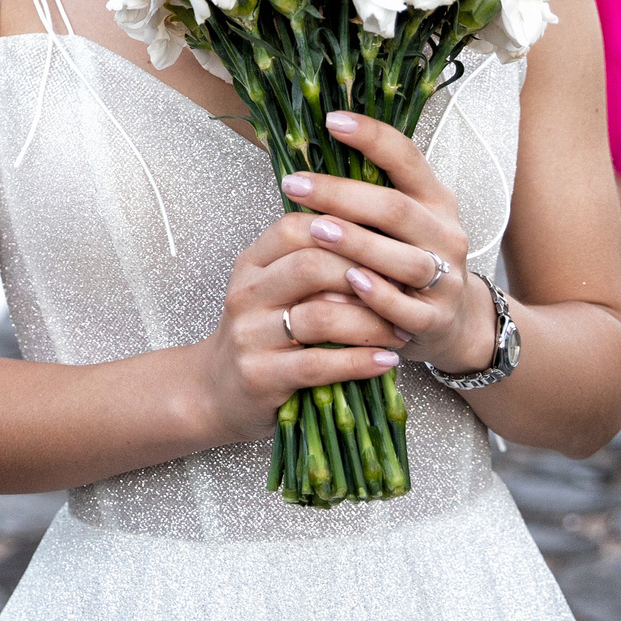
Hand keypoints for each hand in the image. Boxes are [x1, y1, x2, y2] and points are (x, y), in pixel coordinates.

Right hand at [191, 209, 407, 444]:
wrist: (217, 392)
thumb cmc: (262, 336)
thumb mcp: (274, 290)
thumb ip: (311, 264)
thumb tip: (378, 239)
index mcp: (252, 264)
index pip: (296, 228)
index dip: (344, 232)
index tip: (385, 246)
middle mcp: (246, 294)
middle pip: (311, 266)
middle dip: (365, 277)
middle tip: (404, 291)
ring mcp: (249, 335)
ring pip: (320, 316)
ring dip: (371, 324)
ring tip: (401, 332)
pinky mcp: (259, 376)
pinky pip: (318, 364)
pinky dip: (359, 362)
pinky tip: (386, 361)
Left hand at [275, 109, 490, 375]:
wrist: (454, 322)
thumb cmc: (409, 259)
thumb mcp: (402, 222)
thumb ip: (368, 194)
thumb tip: (307, 157)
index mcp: (436, 201)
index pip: (408, 158)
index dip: (372, 137)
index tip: (331, 120)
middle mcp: (445, 234)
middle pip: (395, 208)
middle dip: (341, 194)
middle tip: (294, 184)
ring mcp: (445, 278)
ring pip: (405, 258)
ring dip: (357, 243)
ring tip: (314, 229)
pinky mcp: (436, 319)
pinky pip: (406, 308)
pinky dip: (378, 295)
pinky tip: (349, 281)